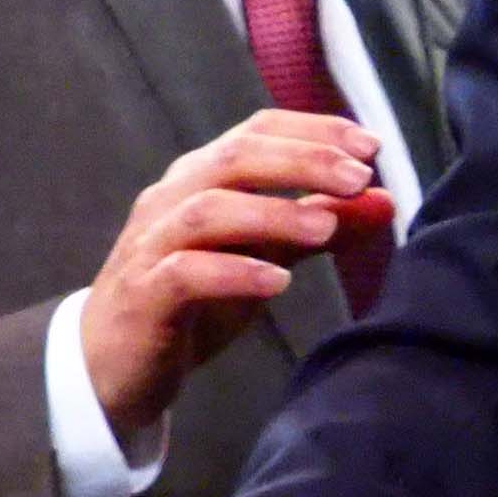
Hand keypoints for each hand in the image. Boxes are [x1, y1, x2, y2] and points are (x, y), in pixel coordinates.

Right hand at [80, 108, 387, 442]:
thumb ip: (319, 226)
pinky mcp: (141, 296)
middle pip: (236, 157)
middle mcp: (172, 199)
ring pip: (208, 209)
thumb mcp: (264, 257)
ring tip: (325, 229)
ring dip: (272, 213)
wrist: (112, 367)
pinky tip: (276, 280)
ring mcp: (150, 245)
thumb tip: (385, 200)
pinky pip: (184, 272)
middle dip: (303, 160)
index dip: (315, 130)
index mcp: (202, 176)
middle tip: (359, 178)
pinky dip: (233, 270)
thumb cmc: (194, 300)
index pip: (258, 129)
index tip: (371, 146)